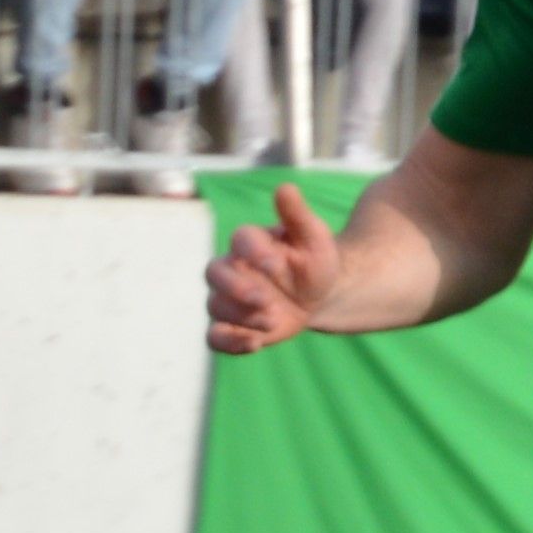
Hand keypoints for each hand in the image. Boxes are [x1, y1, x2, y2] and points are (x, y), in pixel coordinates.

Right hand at [207, 180, 338, 351]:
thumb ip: (297, 215)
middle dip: (236, 288)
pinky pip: (215, 336)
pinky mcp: (232, 326)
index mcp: (250, 242)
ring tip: (274, 320)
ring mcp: (228, 299)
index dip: (254, 252)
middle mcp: (232, 268)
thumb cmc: (314, 260)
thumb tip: (285, 188)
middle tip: (265, 301)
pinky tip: (255, 344)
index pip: (240, 240)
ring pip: (216, 306)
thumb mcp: (314, 238)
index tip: (276, 264)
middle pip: (213, 273)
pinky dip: (229, 342)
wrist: (319, 295)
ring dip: (242, 316)